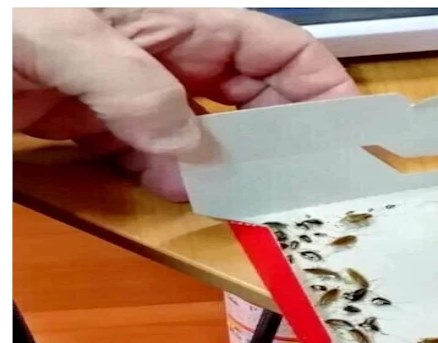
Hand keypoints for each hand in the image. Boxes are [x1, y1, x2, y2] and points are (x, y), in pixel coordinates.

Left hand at [13, 8, 357, 199]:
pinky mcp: (96, 125)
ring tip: (256, 204)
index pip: (274, 47)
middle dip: (285, 138)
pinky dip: (175, 182)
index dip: (321, 84)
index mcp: (172, 15)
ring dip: (232, 170)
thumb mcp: (62, 34)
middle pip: (252, 95)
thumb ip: (135, 86)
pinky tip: (184, 200)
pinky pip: (155, 158)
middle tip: (309, 185)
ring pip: (208, 135)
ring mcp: (131, 91)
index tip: (349, 134)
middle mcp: (162, 53)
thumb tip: (192, 149)